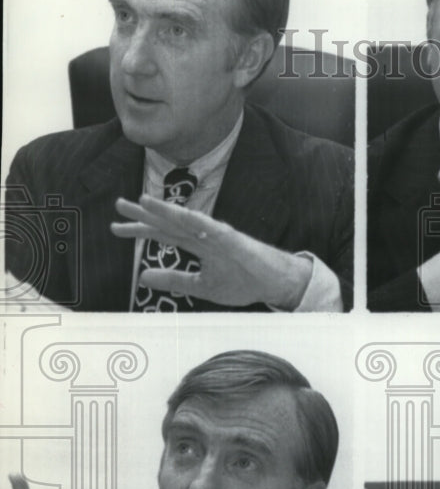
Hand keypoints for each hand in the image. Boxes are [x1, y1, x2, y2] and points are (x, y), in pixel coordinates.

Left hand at [111, 196, 312, 308]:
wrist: (273, 283)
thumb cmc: (243, 281)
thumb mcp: (199, 286)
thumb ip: (173, 279)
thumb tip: (142, 277)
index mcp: (196, 244)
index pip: (162, 234)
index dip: (140, 230)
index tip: (117, 227)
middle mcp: (203, 234)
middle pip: (168, 223)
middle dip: (144, 215)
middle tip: (119, 206)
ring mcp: (217, 234)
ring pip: (186, 220)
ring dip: (165, 211)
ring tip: (143, 202)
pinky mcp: (232, 239)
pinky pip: (211, 229)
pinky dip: (195, 220)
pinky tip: (178, 215)